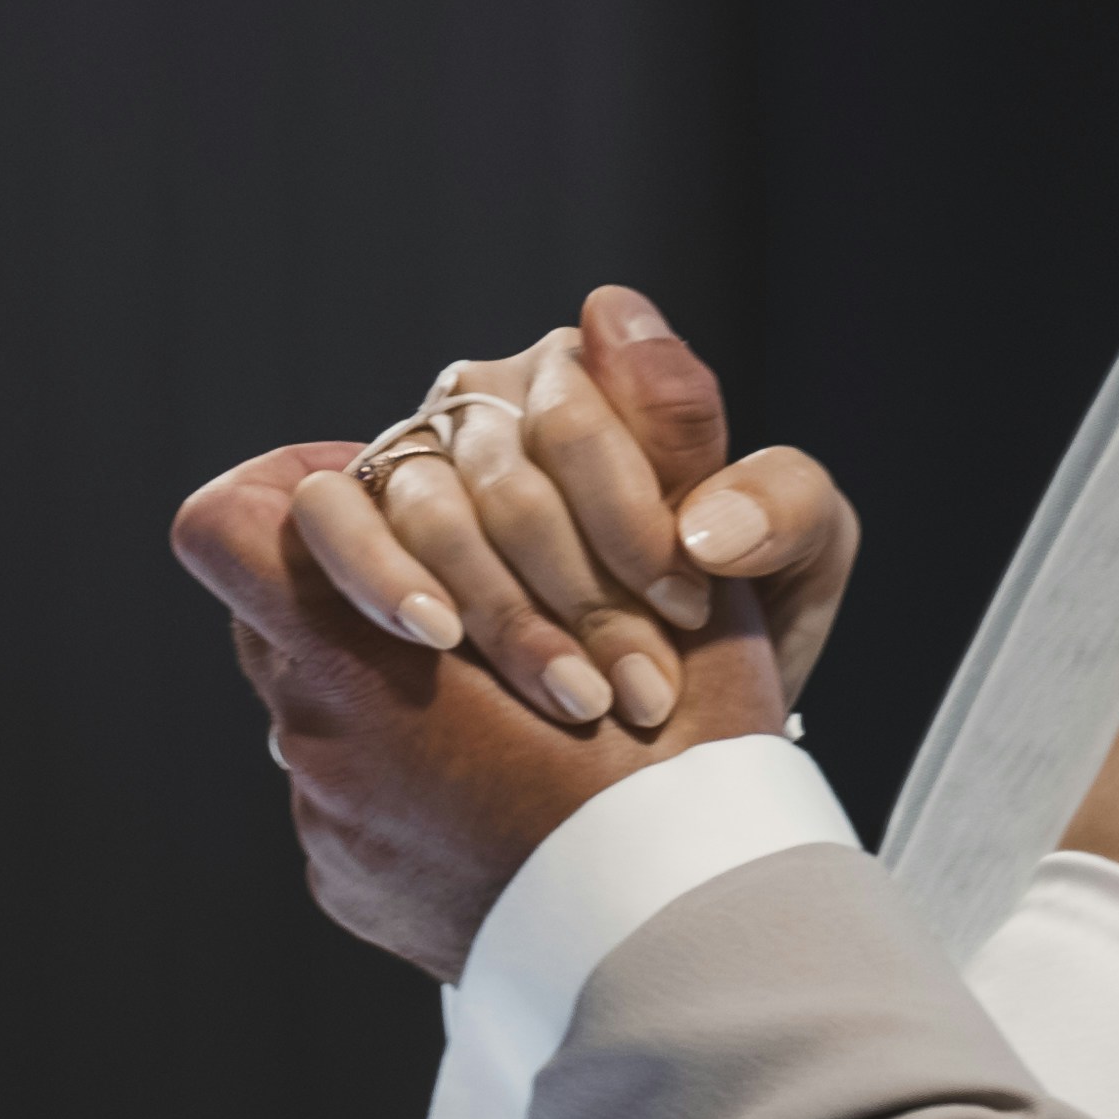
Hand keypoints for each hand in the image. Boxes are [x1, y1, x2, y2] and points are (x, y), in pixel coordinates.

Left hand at [171, 440, 786, 978]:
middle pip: (284, 614)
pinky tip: (514, 801)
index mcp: (358, 659)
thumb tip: (611, 310)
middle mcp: (311, 745)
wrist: (682, 974)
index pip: (228, 528)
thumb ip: (636, 443)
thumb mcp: (684, 595)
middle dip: (367, 592)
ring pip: (323, 709)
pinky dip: (415, 782)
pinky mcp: (348, 888)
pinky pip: (354, 799)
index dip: (281, 495)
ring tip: (518, 713)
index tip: (373, 498)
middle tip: (479, 602)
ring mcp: (325, 828)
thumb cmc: (689, 781)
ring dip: (401, 691)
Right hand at [288, 284, 858, 728]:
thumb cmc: (710, 640)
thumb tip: (706, 518)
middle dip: (584, 595)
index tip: (689, 614)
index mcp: (595, 375)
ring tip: (572, 701)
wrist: (626, 742)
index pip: (591, 414)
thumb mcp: (791, 568)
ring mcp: (406, 457)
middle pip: (513, 473)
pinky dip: (379, 574)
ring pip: (430, 505)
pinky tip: (434, 636)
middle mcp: (488, 400)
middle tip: (641, 693)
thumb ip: (784, 503)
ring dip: (503, 614)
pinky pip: (327, 513)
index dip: (637, 520)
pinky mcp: (336, 518)